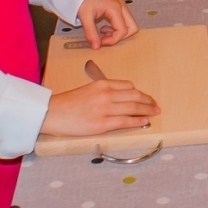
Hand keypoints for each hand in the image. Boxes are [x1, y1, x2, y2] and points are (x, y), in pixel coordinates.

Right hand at [43, 78, 159, 135]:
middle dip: (148, 101)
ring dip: (147, 111)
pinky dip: (138, 121)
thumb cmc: (68, 103)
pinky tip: (144, 122)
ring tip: (154, 113)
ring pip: (133, 108)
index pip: (128, 86)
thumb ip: (104, 91)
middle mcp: (106, 94)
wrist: (52, 113)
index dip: (140, 93)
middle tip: (155, 105)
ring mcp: (104, 109)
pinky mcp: (102, 124)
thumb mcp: (88, 89)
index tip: (145, 97)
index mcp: (102, 84)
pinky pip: (125, 121)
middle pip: (135, 96)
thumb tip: (121, 98)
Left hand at [77, 0, 137, 49]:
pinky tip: (104, 27)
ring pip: (129, 25)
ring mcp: (122, 6)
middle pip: (132, 28)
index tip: (100, 41)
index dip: (112, 40)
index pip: (122, 30)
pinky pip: (124, 21)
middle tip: (106, 38)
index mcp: (115, 8)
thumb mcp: (85, 17)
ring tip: (103, 32)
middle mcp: (122, 7)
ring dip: (118, 33)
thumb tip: (96, 47)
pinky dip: (116, 28)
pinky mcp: (118, 7)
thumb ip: (91, 33)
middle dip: (120, 37)